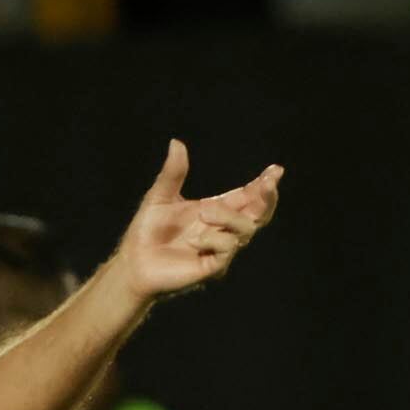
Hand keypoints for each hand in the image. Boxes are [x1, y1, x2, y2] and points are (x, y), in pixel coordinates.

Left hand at [104, 141, 283, 301]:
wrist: (134, 262)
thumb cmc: (147, 232)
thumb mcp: (160, 196)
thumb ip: (173, 173)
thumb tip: (176, 142)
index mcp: (214, 210)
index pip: (247, 196)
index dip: (263, 185)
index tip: (275, 170)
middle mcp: (222, 229)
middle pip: (258, 214)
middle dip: (266, 198)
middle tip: (268, 183)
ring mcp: (219, 249)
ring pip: (246, 229)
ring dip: (227, 217)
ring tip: (203, 212)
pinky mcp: (213, 267)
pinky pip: (228, 249)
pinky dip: (214, 239)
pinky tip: (196, 240)